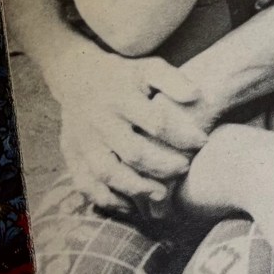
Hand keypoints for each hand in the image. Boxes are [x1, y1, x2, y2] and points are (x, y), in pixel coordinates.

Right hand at [52, 45, 208, 216]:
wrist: (77, 76)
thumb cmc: (124, 76)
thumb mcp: (148, 68)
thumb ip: (173, 80)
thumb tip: (197, 95)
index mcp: (122, 98)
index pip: (155, 122)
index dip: (182, 135)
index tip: (202, 142)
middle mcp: (100, 121)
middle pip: (132, 152)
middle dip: (162, 165)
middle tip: (184, 169)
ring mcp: (83, 141)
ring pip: (107, 173)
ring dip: (135, 188)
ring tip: (161, 194)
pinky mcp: (71, 155)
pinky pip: (85, 183)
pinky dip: (106, 198)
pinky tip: (129, 205)